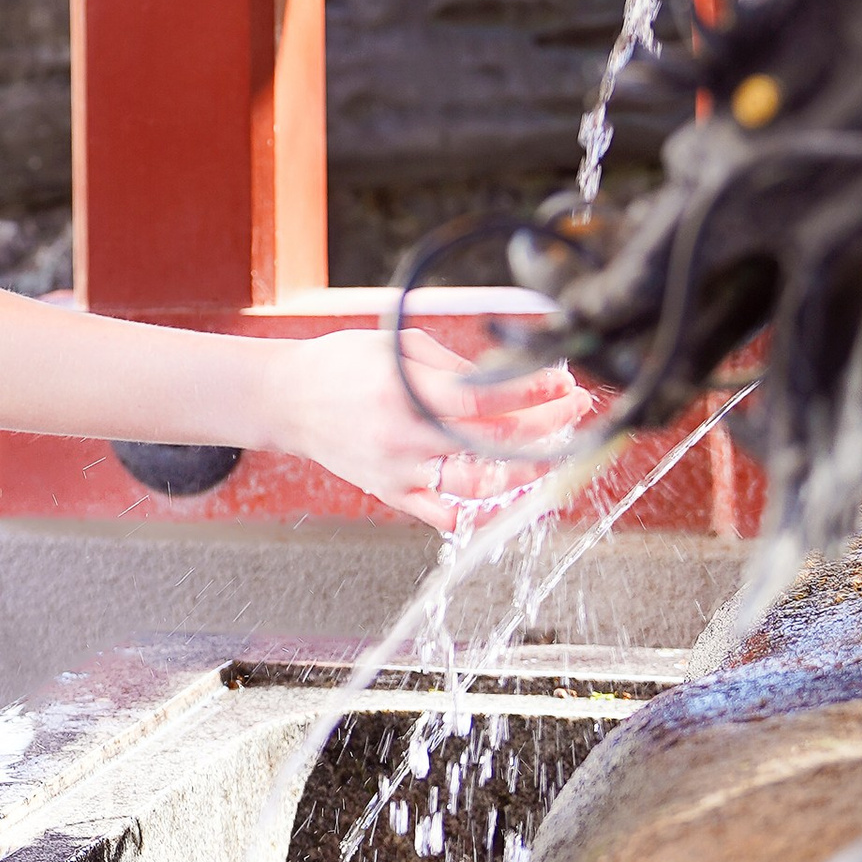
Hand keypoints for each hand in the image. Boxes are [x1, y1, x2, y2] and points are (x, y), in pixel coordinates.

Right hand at [275, 327, 588, 530]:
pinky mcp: (391, 493)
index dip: (534, 392)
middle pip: (494, 441)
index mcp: (407, 391)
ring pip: (479, 485)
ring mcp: (399, 471)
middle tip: (574, 411)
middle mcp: (405, 436)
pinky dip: (477, 507)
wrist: (287, 400)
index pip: (487, 397)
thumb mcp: (398, 347)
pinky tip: (502, 488)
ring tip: (552, 453)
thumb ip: (454, 367)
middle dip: (546, 426)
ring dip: (526, 471)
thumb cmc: (342, 364)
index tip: (564, 383)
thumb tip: (509, 380)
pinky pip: (444, 514)